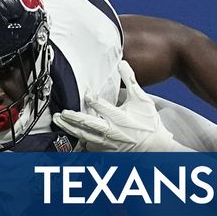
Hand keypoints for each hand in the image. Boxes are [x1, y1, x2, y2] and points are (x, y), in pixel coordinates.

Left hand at [53, 61, 190, 151]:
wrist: (156, 147)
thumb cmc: (149, 124)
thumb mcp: (142, 100)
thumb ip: (131, 81)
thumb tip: (122, 64)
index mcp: (120, 118)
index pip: (102, 106)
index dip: (92, 99)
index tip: (86, 93)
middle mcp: (112, 132)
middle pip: (88, 124)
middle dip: (72, 118)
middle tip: (61, 113)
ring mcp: (108, 144)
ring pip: (85, 136)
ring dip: (71, 129)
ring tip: (60, 122)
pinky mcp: (107, 152)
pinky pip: (90, 148)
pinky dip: (80, 142)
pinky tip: (73, 135)